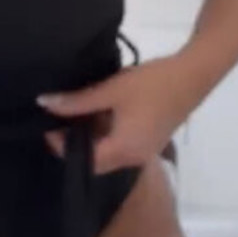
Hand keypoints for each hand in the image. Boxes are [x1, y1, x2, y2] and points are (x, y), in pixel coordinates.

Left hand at [37, 50, 200, 175]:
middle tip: (59, 120)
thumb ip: (78, 101)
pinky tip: (98, 112)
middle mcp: (133, 158)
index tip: (48, 124)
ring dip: (91, 139)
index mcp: (124, 150)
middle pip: (96, 161)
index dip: (62, 146)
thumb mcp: (111, 90)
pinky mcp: (150, 140)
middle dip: (75, 144)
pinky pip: (121, 145)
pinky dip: (106, 134)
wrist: (193, 75)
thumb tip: (44, 104)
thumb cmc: (151, 84)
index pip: (85, 161)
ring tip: (75, 114)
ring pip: (109, 154)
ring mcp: (144, 151)